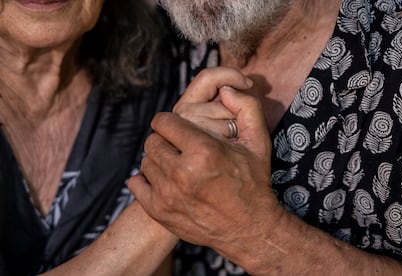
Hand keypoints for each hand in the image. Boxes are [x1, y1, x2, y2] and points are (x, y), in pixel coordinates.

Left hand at [128, 67, 279, 271]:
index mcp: (203, 151)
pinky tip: (167, 181)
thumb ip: (247, 106)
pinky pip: (136, 182)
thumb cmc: (253, 182)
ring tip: (179, 165)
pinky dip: (148, 179)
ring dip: (160, 159)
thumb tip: (225, 88)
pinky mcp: (159, 211)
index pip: (164, 121)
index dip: (173, 122)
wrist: (249, 228)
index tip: (182, 129)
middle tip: (183, 148)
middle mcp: (181, 173)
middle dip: (166, 140)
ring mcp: (167, 195)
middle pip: (153, 140)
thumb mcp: (258, 141)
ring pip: (146, 161)